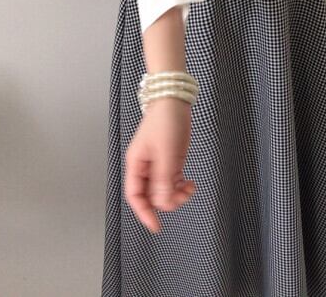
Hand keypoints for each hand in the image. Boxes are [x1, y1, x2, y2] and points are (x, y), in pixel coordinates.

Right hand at [124, 97, 196, 233]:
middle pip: (151, 195)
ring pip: (164, 190)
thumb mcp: (166, 153)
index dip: (144, 213)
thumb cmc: (165, 120)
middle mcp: (145, 166)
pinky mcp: (169, 160)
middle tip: (180, 197)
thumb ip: (163, 180)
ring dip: (177, 194)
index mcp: (136, 164)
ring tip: (188, 189)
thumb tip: (162, 202)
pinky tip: (190, 183)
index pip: (135, 195)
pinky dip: (181, 186)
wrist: (174, 100)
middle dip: (166, 201)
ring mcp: (157, 163)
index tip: (156, 225)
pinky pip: (173, 181)